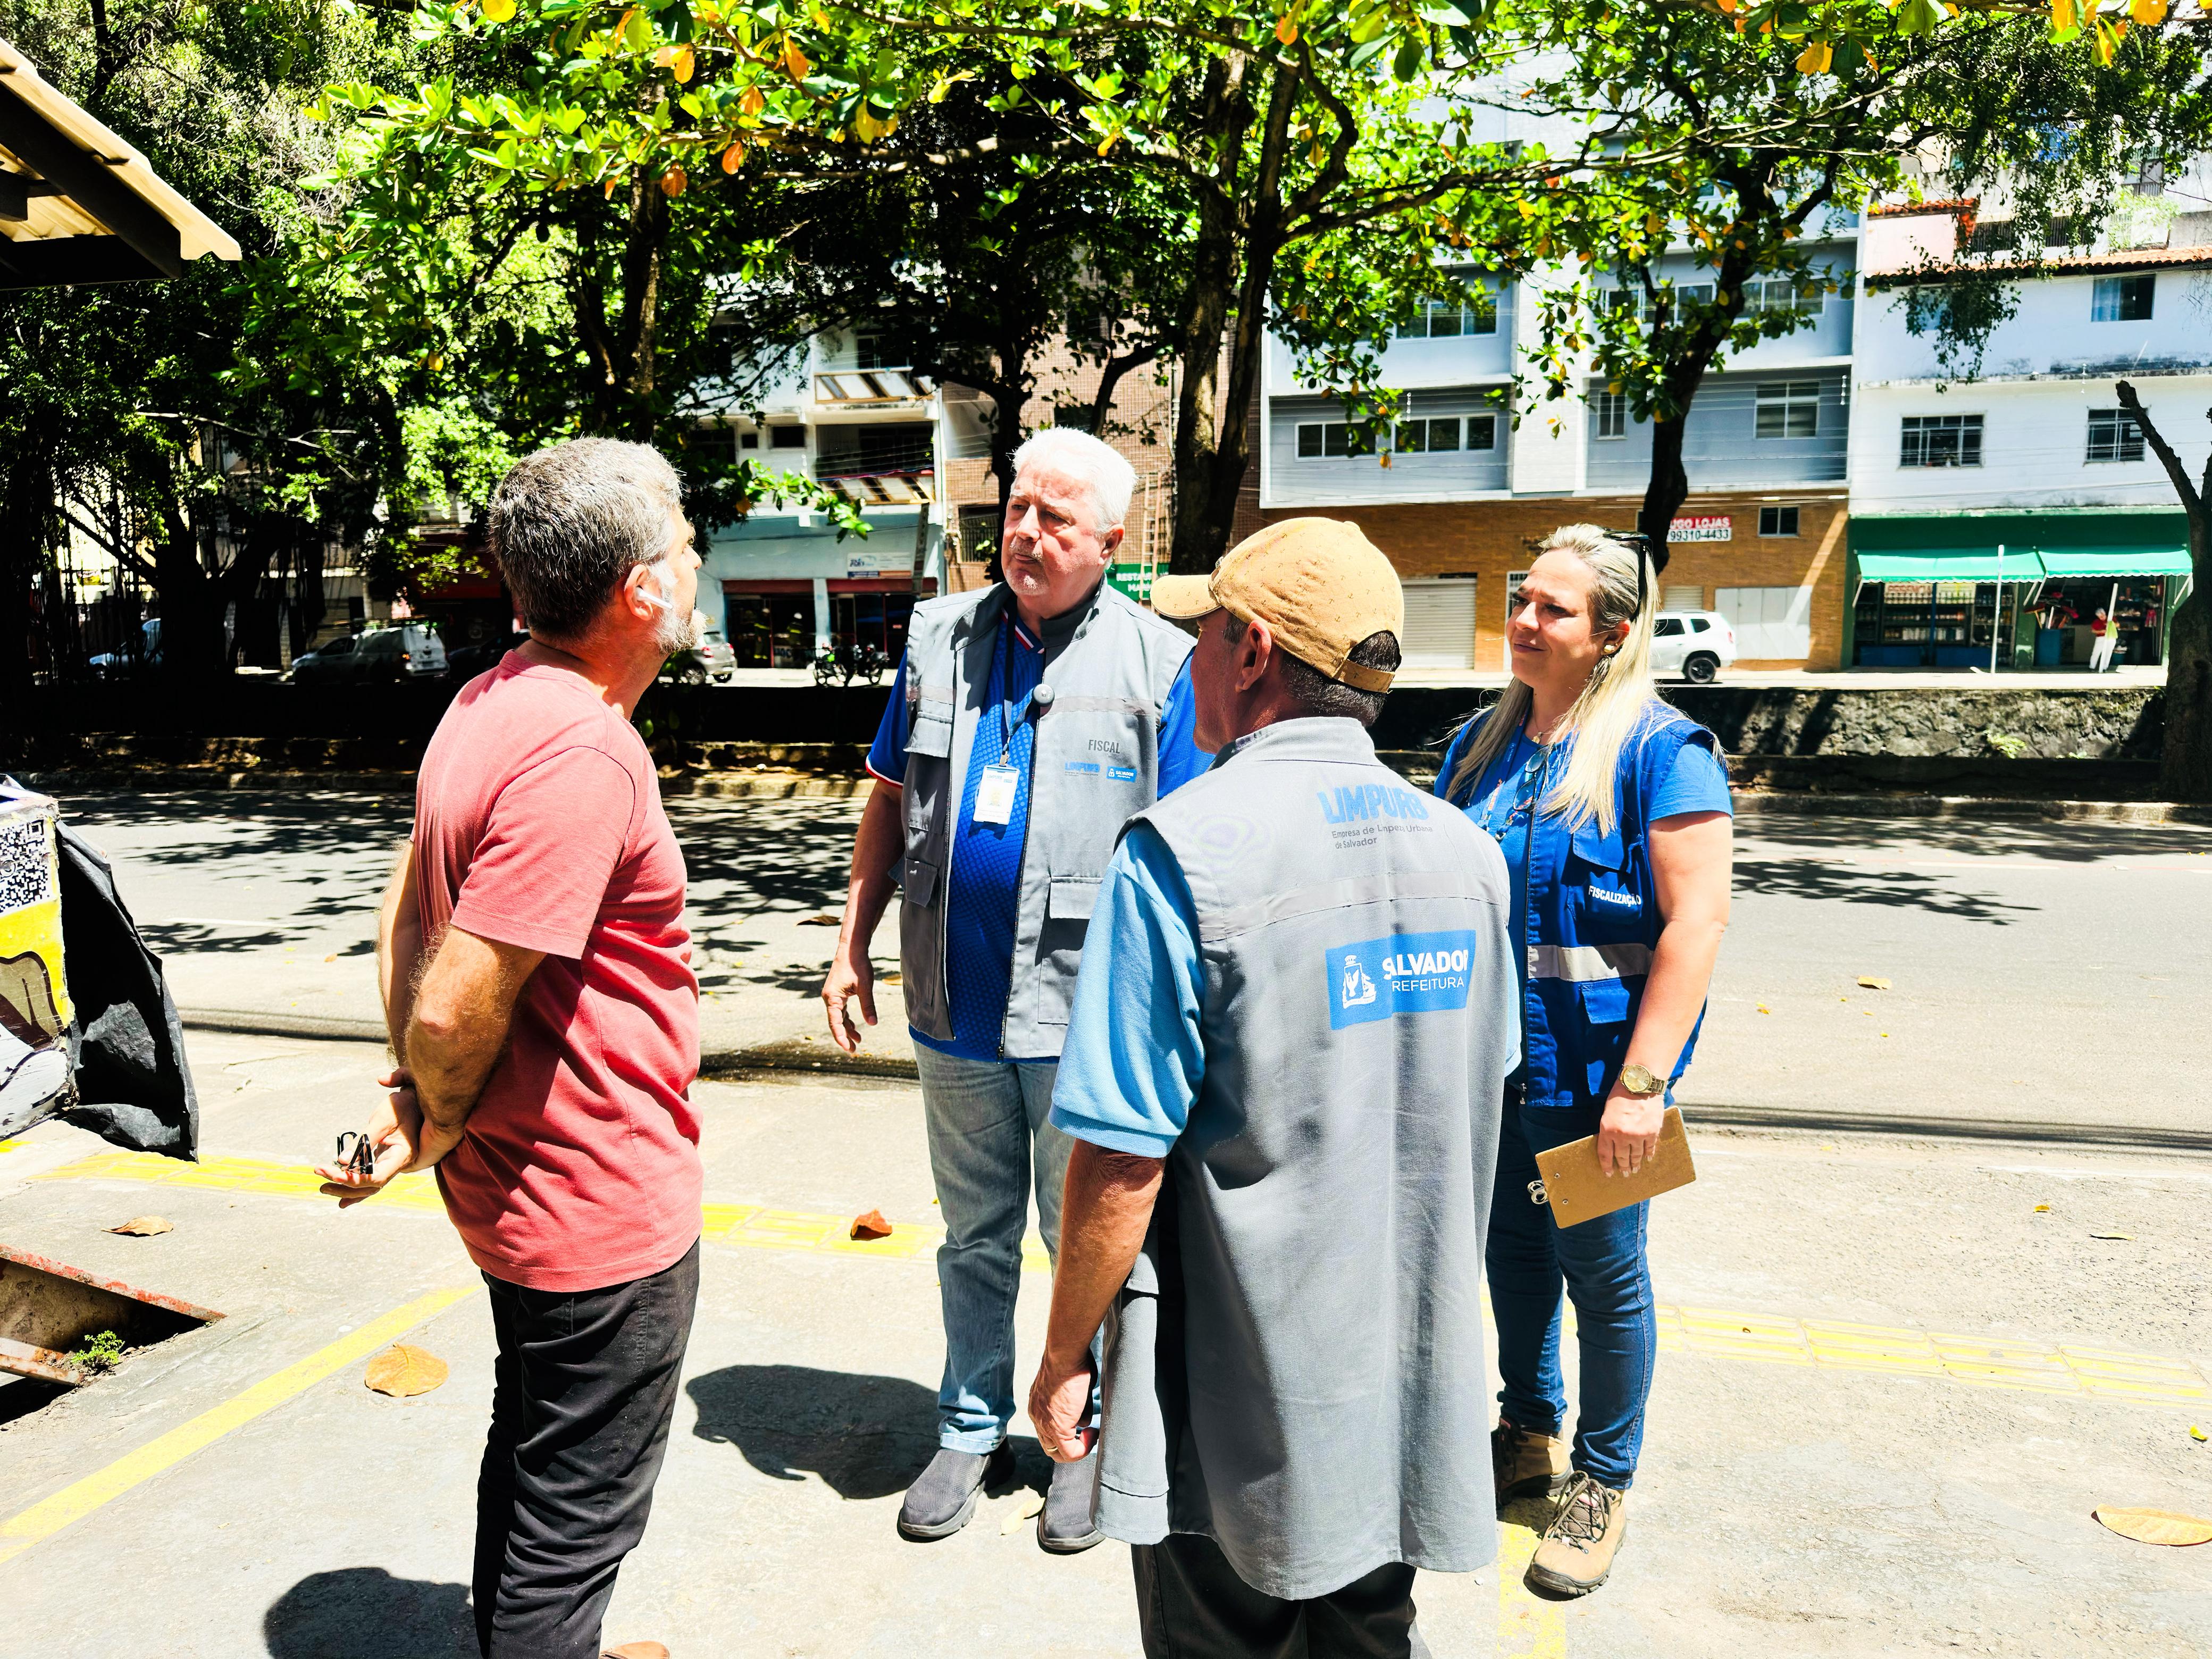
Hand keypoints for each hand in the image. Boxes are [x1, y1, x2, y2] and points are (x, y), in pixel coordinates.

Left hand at [315, 1070, 460, 1205]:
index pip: (376, 1177)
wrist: (416, 1100)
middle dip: (343, 1184)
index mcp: (402, 1156)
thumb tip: (341, 1161)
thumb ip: (363, 1140)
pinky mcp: (385, 1161)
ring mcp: (392, 1164)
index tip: (332, 1173)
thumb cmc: (402, 1106)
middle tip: (319, 1172)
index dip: (354, 1179)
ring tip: (323, 1187)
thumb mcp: (382, 1118)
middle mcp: (399, 1165)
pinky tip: (342, 1199)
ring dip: (346, 1188)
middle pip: (370, 1185)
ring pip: (369, 1185)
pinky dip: (356, 1188)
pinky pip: (370, 1179)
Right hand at [820, 946, 876, 1054]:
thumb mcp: (865, 986)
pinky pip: (841, 1011)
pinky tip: (856, 1027)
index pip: (835, 1023)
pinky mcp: (837, 994)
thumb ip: (868, 1005)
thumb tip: (873, 1024)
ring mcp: (832, 996)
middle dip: (844, 1037)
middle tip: (854, 1051)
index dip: (841, 1037)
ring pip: (838, 1018)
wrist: (852, 948)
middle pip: (835, 1023)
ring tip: (858, 1040)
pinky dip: (847, 1020)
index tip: (849, 1048)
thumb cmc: (858, 965)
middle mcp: (829, 998)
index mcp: (832, 998)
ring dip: (847, 1029)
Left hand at [1027, 1348, 1097, 1462]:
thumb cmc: (1071, 1361)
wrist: (1065, 1354)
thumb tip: (1084, 1421)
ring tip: (1091, 1435)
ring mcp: (1044, 1424)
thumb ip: (1076, 1406)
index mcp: (1037, 1404)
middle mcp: (1036, 1416)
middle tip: (1087, 1435)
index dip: (1066, 1433)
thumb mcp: (1071, 1386)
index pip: (1046, 1431)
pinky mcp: (1057, 1428)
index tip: (1082, 1423)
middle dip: (1070, 1445)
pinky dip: (1084, 1449)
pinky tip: (1093, 1435)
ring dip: (1078, 1449)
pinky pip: (1070, 1453)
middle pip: (1049, 1446)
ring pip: (1057, 1453)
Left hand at [1597, 1085, 1664, 1176]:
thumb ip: (1609, 1129)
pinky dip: (1649, 1154)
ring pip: (1636, 1155)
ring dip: (1635, 1163)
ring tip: (1635, 1169)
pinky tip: (1647, 1159)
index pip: (1605, 1154)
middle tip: (1625, 1174)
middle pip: (1621, 1157)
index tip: (1608, 1174)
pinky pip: (1649, 1148)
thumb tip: (1612, 1144)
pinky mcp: (1652, 1132)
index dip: (1606, 1166)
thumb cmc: (1621, 1095)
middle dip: (1623, 1167)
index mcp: (1607, 1129)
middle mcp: (1622, 1135)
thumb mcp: (1608, 1112)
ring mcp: (1638, 1135)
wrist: (1640, 1084)